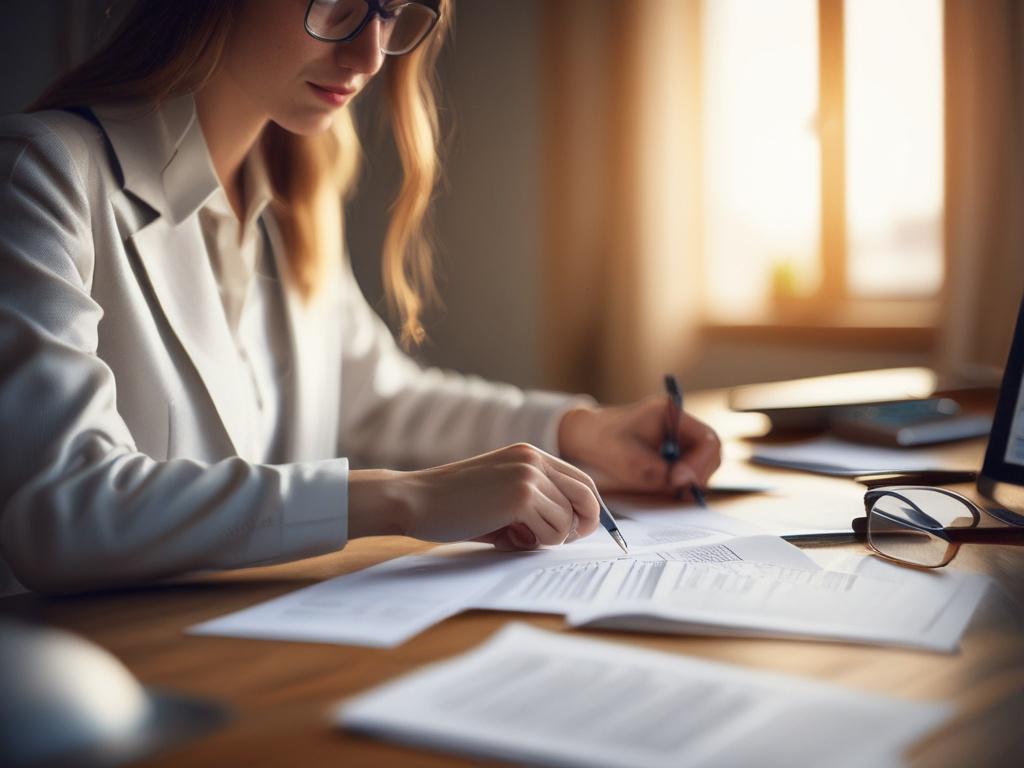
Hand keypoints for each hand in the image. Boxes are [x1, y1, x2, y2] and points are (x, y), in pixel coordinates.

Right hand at [347, 443, 601, 550]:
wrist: (415, 500)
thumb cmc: (454, 504)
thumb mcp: (501, 493)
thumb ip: (535, 502)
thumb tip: (572, 527)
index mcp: (529, 454)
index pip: (581, 480)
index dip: (589, 509)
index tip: (583, 529)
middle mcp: (533, 459)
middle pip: (586, 496)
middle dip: (584, 524)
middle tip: (564, 540)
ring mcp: (528, 476)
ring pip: (567, 521)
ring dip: (548, 538)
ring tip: (515, 536)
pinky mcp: (521, 497)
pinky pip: (552, 531)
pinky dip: (535, 543)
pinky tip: (507, 537)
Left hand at [557, 396, 721, 494]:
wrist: (587, 436)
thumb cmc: (602, 440)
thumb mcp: (625, 458)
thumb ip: (656, 470)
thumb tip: (682, 482)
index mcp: (672, 414)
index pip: (708, 440)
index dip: (700, 464)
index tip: (679, 480)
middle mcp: (680, 425)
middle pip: (710, 455)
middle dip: (696, 476)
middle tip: (676, 491)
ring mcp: (678, 440)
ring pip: (700, 467)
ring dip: (687, 482)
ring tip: (660, 486)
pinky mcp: (672, 454)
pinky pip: (686, 473)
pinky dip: (678, 484)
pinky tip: (658, 486)